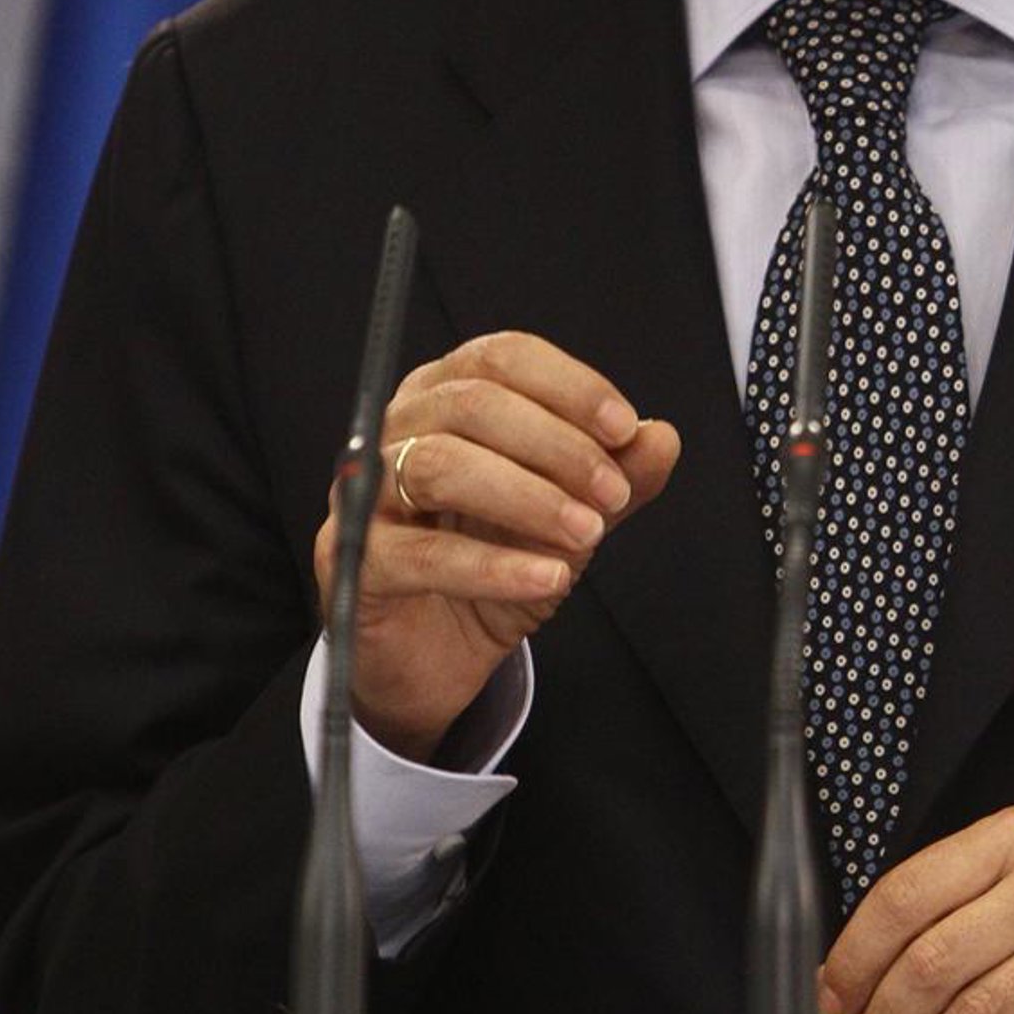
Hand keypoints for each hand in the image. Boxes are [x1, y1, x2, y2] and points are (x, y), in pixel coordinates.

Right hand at [311, 330, 678, 759]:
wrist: (438, 656)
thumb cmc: (494, 563)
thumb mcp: (570, 517)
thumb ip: (614, 477)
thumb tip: (661, 437)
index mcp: (447, 395)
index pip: (502, 358)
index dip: (568, 385)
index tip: (625, 429)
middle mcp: (399, 428)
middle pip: (472, 404)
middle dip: (557, 446)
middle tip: (613, 495)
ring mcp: (367, 492)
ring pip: (439, 465)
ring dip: (528, 497)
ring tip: (587, 534)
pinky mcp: (352, 558)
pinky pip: (422, 553)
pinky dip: (493, 565)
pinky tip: (548, 576)